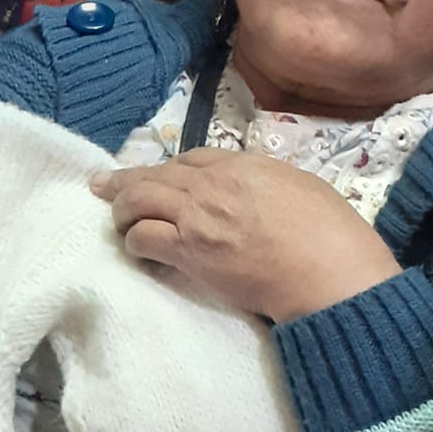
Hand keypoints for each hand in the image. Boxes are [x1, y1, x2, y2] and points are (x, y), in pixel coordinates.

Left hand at [91, 148, 403, 322]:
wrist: (329, 272)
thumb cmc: (330, 235)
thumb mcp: (301, 187)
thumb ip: (267, 183)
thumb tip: (252, 191)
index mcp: (245, 165)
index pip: (192, 159)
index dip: (169, 169)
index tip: (158, 176)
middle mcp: (214, 184)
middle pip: (156, 174)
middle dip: (125, 180)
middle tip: (102, 185)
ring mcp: (198, 216)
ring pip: (138, 201)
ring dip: (121, 210)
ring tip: (114, 221)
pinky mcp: (189, 251)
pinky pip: (144, 238)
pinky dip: (133, 242)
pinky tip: (134, 249)